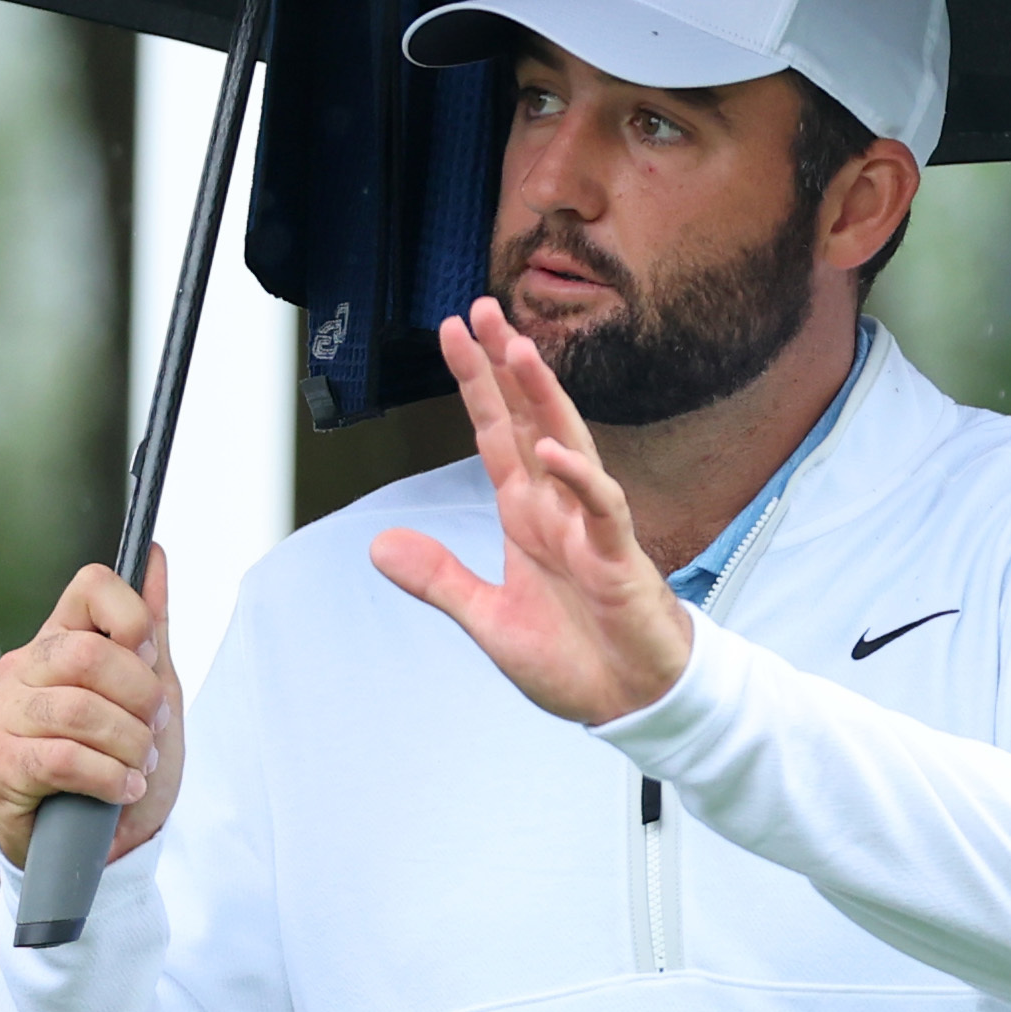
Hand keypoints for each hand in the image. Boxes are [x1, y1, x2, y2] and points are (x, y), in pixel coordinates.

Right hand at [0, 548, 181, 867]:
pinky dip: (108, 777)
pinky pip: (65, 757)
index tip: (150, 659)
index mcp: (58, 640)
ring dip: (129, 745)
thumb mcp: (151, 694)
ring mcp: (3, 715)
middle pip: (89, 653)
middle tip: (153, 730)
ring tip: (138, 767)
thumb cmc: (122, 761)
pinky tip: (121, 789)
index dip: (132, 618)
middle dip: (140, 697)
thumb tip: (156, 552)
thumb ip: (149, 628)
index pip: (91, 586)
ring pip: (80, 710)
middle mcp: (22, 668)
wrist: (106, 846)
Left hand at [371, 298, 694, 724]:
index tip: (452, 332)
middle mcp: (556, 508)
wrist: (632, 703)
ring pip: (567, 444)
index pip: (494, 434)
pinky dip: (578, 478)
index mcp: (525, 515)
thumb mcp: (488, 620)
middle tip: (482, 308)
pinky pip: (600, 506)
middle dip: (505, 365)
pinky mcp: (618, 557)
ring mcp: (588, 526)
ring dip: (544, 396)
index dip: (476, 384)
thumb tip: (378, 545)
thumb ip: (438, 578)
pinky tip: (552, 451)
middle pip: (529, 420)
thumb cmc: (575, 658)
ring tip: (518, 349)